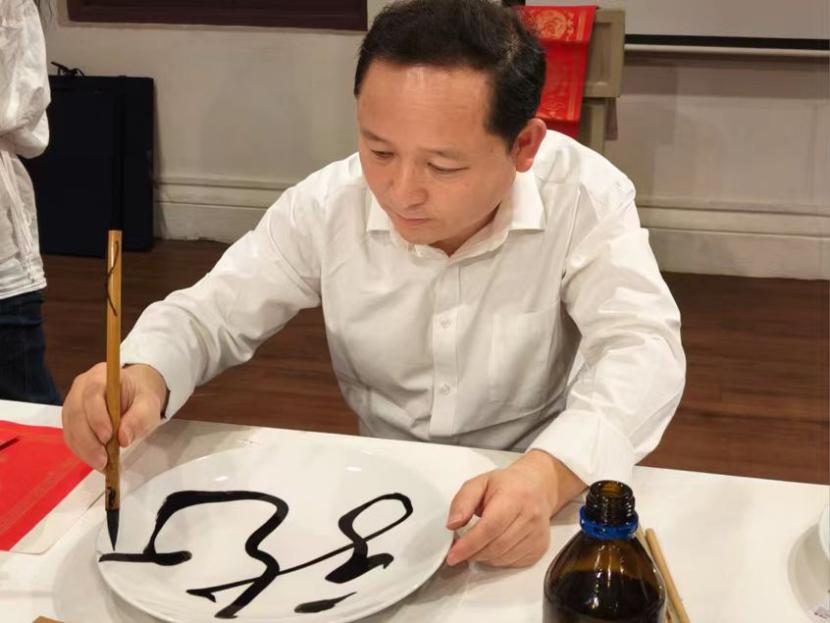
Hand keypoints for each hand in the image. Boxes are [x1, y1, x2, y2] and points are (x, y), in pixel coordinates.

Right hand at [62, 363, 167, 469]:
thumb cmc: (140, 398)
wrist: (134, 396)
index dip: (96, 416)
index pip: (92, 392)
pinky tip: (96, 461)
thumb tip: (123, 438)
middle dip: (88, 439)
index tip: (108, 437)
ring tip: (101, 464)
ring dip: (83, 449)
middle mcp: (81, 386)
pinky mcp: (70, 419)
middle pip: (76, 412)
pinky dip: (81, 451)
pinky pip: (70, 436)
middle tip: (103, 460)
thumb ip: (140, 418)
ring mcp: (72, 402)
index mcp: (101, 375)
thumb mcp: (149, 405)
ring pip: (70, 427)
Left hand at [445, 450, 585, 567]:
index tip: (453, 555)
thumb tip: (452, 524)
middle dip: (473, 553)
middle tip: (458, 551)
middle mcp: (530, 516)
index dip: (469, 544)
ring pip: (504, 558)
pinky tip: (493, 546)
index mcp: (514, 496)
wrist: (536, 486)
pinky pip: (513, 563)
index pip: (490, 527)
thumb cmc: (507, 485)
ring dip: (484, 557)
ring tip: (476, 545)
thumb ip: (462, 502)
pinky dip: (497, 560)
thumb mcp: (479, 483)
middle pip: (496, 546)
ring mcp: (537, 534)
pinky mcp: (540, 547)